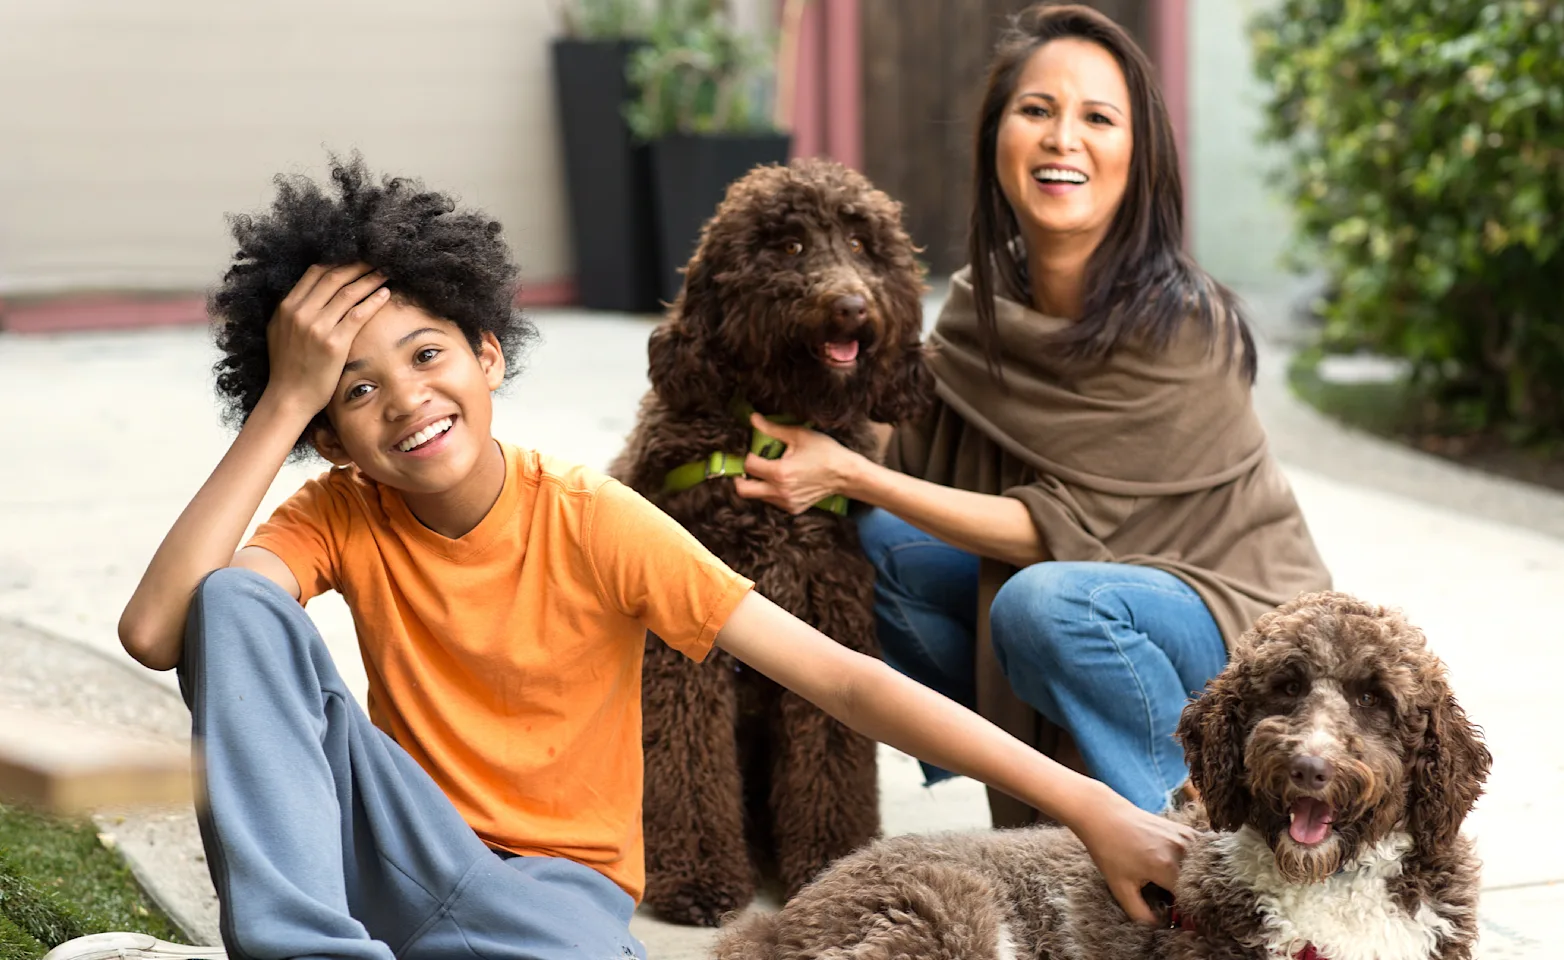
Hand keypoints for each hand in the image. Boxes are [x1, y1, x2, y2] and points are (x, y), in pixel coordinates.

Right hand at [263, 263, 390, 415]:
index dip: (338, 262)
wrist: (289, 396)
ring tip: (385, 273)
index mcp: (286, 306)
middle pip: (334, 277)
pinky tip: (385, 294)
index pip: (315, 273)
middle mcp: (300, 312)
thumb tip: (310, 292)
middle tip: (375, 260)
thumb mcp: (280, 331)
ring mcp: (317, 327)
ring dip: (369, 279)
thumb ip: (293, 310)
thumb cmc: (287, 366)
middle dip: (357, 266)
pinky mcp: (334, 343)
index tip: (355, 259)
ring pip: (348, 293)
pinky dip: (373, 301)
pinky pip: (358, 314)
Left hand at [732, 414, 859, 514]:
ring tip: (771, 470)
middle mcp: (780, 491)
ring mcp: (786, 503)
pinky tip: (784, 480)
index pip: (748, 465)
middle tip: (750, 466)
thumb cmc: (825, 452)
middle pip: (743, 490)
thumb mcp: (799, 435)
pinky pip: (772, 501)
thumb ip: (772, 429)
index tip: (754, 449)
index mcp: (780, 472)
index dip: (748, 455)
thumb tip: (752, 419)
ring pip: (757, 496)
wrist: (846, 475)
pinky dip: (771, 491)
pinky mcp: (792, 509)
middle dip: (741, 477)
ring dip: (758, 483)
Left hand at [1071, 791, 1191, 924]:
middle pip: (1200, 885)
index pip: (1190, 900)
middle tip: (1176, 901)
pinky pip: (1202, 854)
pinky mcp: (1186, 830)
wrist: (1104, 814)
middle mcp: (1183, 851)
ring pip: (1204, 869)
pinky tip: (1182, 869)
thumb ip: (1140, 914)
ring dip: (1196, 880)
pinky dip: (1197, 865)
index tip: (1178, 917)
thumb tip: (1158, 928)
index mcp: (1167, 867)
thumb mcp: (1120, 887)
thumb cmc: (1109, 850)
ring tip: (1177, 885)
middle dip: (1193, 897)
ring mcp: (1187, 837)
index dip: (1185, 913)